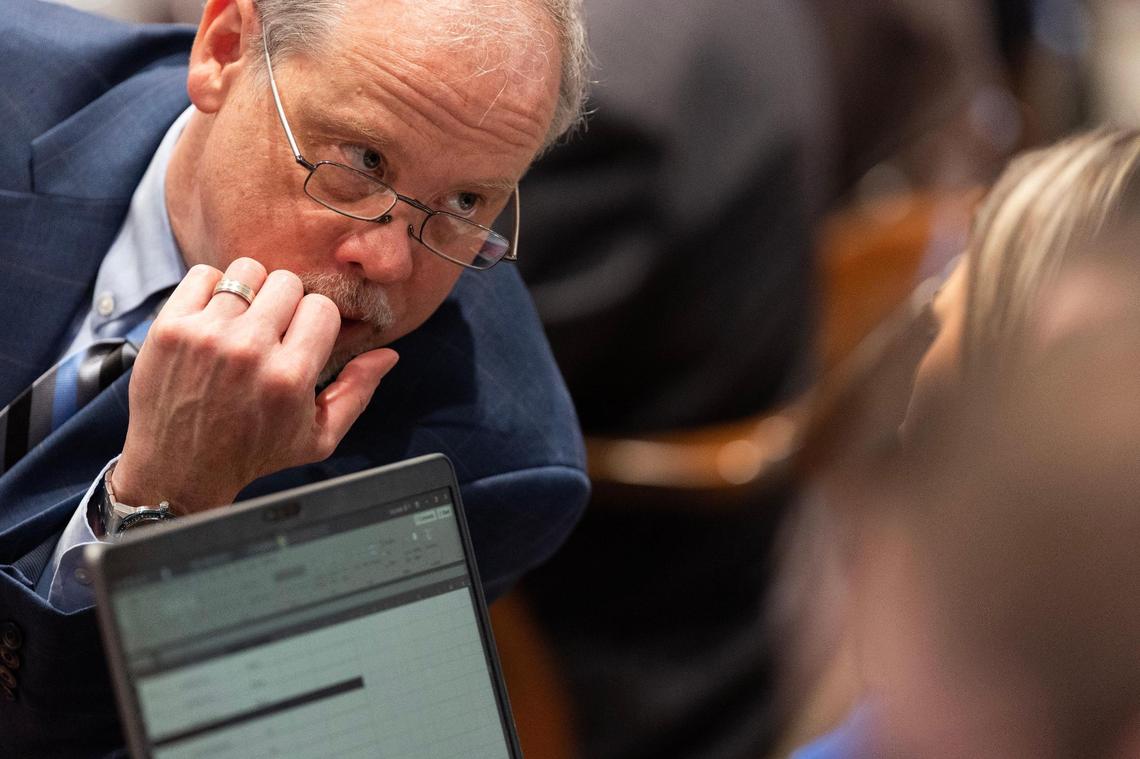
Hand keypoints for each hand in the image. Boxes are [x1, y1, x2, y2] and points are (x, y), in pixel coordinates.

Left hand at [113, 258, 398, 513]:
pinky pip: (204, 274)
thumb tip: (388, 354)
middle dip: (287, 304)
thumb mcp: (318, 438)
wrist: (177, 470)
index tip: (303, 339)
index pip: (322, 308)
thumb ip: (357, 393)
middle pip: (287, 282)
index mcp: (290, 377)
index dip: (317, 321)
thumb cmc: (253, 453)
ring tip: (244, 321)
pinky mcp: (170, 327)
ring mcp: (206, 336)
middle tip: (274, 331)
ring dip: (252, 291)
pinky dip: (212, 289)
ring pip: (248, 271)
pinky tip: (216, 317)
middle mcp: (249, 351)